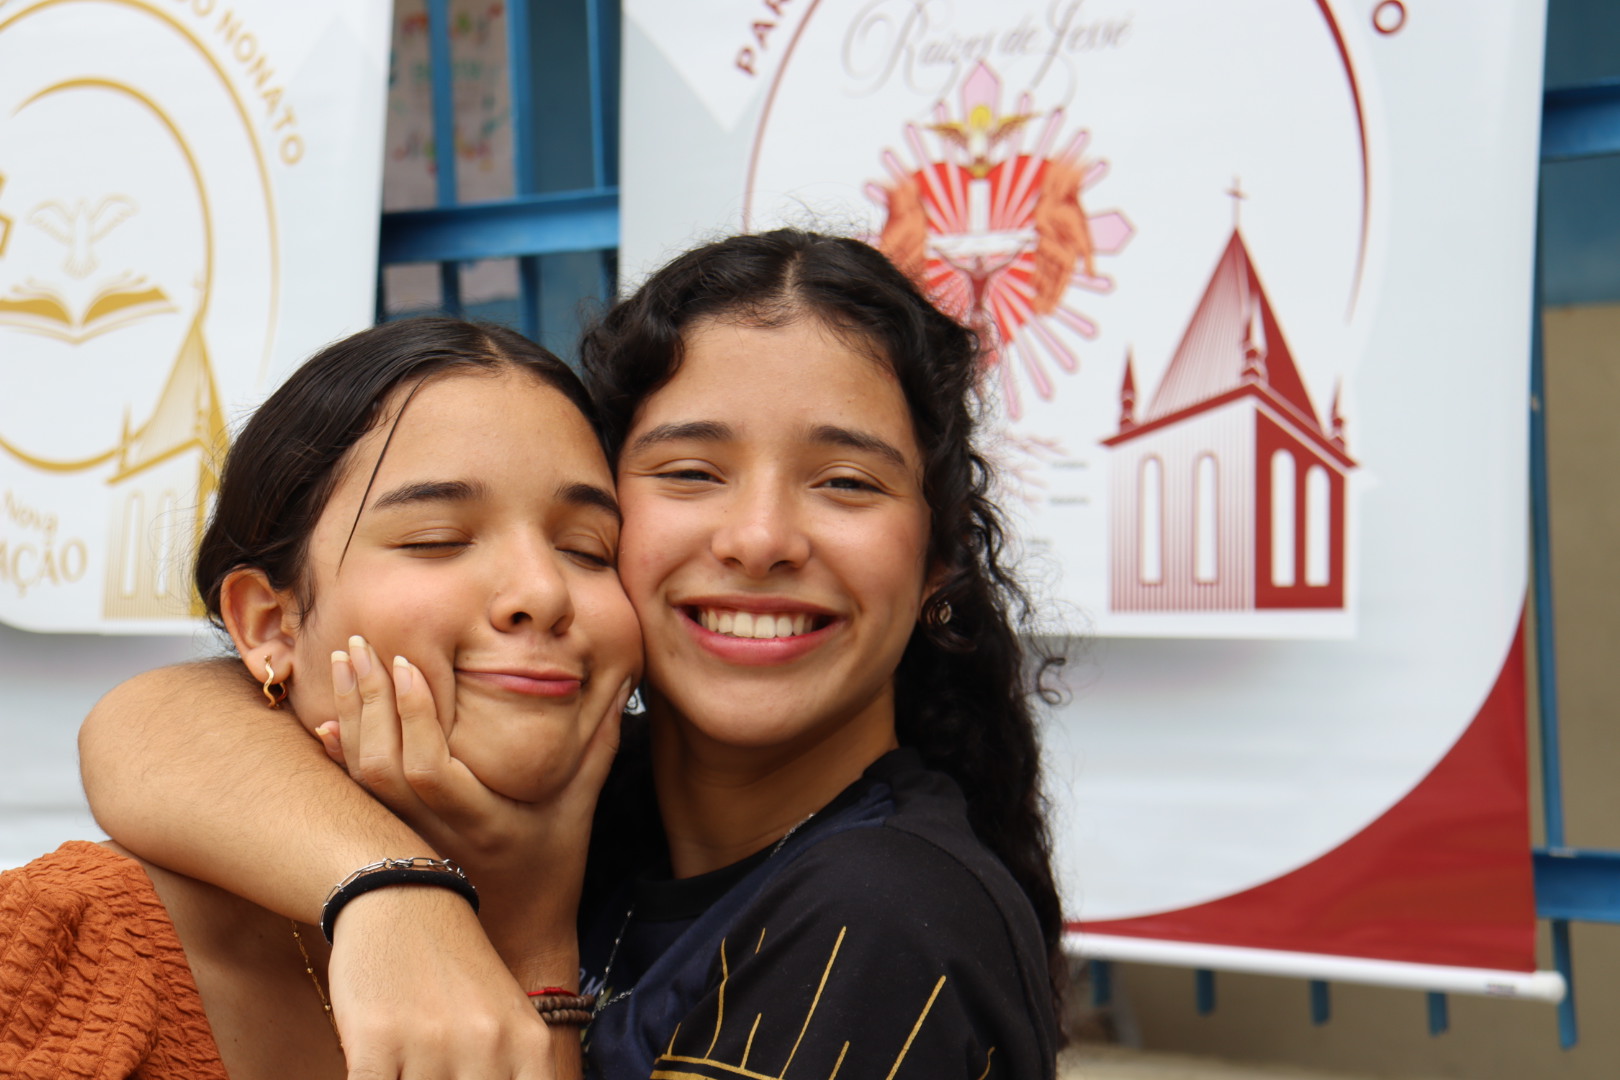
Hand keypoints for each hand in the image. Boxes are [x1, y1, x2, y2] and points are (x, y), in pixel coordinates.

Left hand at [322, 635, 628, 975]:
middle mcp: (436, 833)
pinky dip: (337, 757)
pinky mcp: (393, 839)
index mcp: (483, 823)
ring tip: (344, 662)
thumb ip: (596, 747)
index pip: (431, 769)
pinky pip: (356, 796)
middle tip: (360, 643)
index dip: (413, 715)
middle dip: (368, 701)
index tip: (407, 662)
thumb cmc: (554, 868)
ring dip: (348, 717)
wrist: (517, 937)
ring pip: (361, 779)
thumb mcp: (581, 808)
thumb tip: (622, 688)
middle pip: (382, 767)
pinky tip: (326, 721)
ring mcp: (409, 839)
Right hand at [328, 886, 566, 1079]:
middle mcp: (488, 1045)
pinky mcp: (378, 1040)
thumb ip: (511, 1075)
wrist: (402, 901)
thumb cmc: (455, 972)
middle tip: (437, 1076)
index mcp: (530, 1045)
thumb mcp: (507, 1021)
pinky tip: (378, 1068)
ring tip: (411, 1064)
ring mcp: (433, 1044)